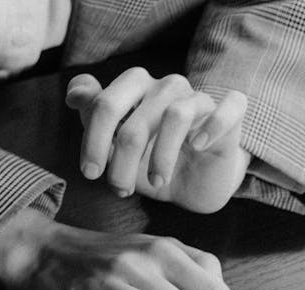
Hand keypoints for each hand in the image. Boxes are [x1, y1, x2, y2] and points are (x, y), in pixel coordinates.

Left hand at [65, 68, 250, 213]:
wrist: (194, 183)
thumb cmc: (150, 161)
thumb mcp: (116, 148)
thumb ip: (93, 117)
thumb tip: (74, 92)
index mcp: (134, 89)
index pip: (104, 102)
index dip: (92, 139)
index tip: (90, 173)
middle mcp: (165, 87)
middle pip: (135, 112)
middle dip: (121, 154)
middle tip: (118, 187)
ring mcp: (198, 97)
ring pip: (174, 115)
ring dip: (161, 155)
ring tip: (156, 183)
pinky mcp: (230, 114)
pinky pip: (229, 107)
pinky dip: (212, 126)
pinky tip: (197, 147)